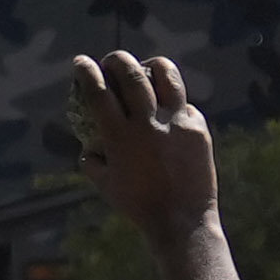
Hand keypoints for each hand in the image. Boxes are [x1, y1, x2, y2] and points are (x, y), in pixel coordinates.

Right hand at [69, 51, 227, 250]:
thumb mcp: (105, 183)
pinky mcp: (198, 128)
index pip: (98, 92)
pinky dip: (173, 103)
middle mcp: (147, 124)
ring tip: (146, 68)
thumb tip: (89, 142)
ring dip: (151, 65)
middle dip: (117, 59)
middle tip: (112, 61)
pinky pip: (184, 104)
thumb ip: (92, 159)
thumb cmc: (138, 205)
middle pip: (131, 73)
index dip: (87, 72)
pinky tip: (168, 111)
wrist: (181, 220)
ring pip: (166, 75)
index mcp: (119, 136)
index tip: (81, 62)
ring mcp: (176, 123)